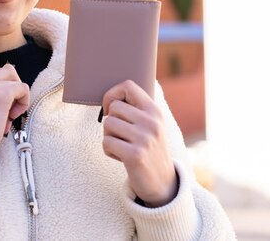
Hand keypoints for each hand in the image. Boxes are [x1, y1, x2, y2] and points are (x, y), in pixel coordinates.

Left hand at [101, 80, 177, 206]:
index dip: (112, 94)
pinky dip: (109, 151)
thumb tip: (109, 97)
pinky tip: (121, 157)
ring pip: (108, 124)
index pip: (128, 86)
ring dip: (109, 137)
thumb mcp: (149, 125)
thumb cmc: (148, 149)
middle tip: (120, 135)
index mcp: (154, 111)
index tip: (110, 109)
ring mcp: (144, 138)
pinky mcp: (135, 155)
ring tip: (122, 146)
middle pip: (113, 107)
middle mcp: (151, 122)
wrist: (162, 182)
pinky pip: (107, 142)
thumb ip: (134, 109)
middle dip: (110, 122)